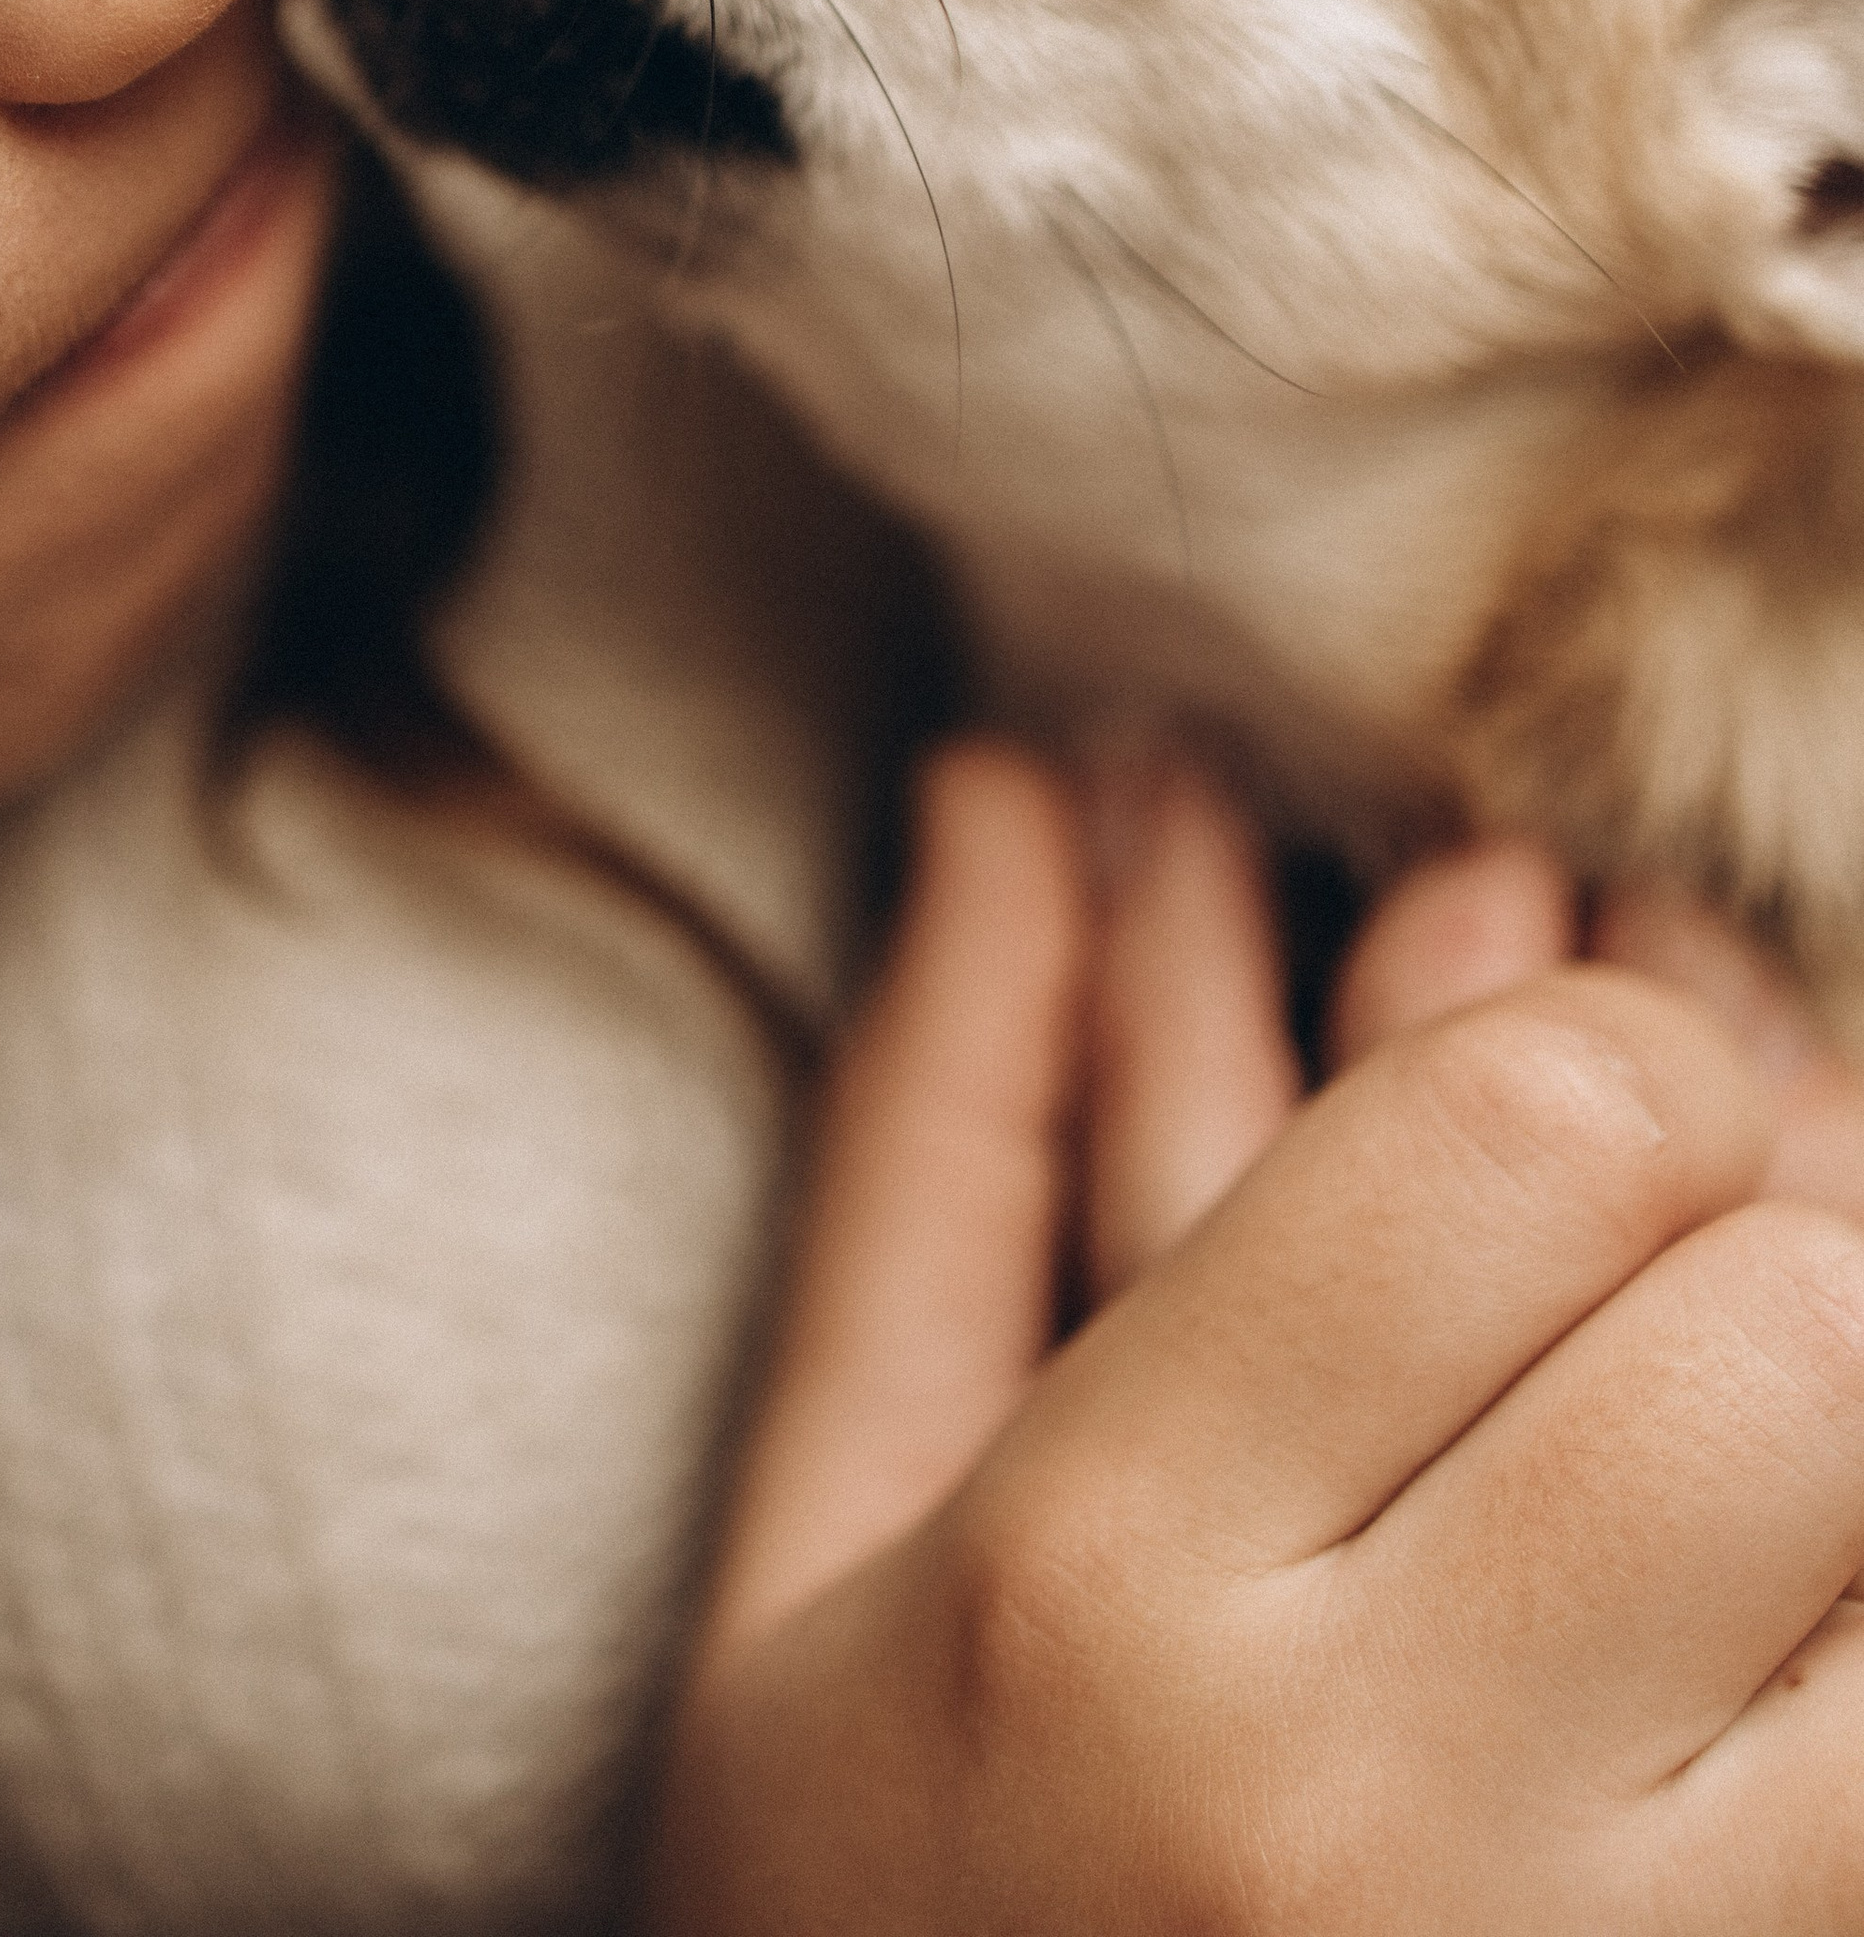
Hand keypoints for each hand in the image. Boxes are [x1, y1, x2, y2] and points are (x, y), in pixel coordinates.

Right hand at [649, 749, 1863, 1933]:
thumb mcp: (822, 1551)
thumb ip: (938, 1140)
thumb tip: (1003, 775)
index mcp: (1092, 1592)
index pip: (1530, 1134)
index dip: (1613, 1065)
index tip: (1578, 1123)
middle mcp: (1365, 1812)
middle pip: (1801, 1326)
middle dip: (1786, 1256)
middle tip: (1699, 1296)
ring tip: (1741, 1495)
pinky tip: (1776, 1653)